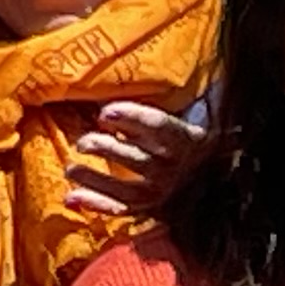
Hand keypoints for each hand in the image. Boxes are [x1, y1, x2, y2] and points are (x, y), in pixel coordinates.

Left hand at [63, 100, 208, 221]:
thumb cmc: (193, 140)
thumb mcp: (196, 117)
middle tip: (82, 143)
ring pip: (124, 189)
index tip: (105, 113)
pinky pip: (120, 210)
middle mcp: (172, 169)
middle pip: (136, 159)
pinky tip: (71, 197)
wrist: (214, 185)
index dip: (131, 117)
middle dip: (105, 149)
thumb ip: (180, 103)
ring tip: (71, 168)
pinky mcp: (149, 210)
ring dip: (95, 179)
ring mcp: (160, 193)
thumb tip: (169, 75)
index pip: (158, 126)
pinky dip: (95, 205)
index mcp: (186, 139)